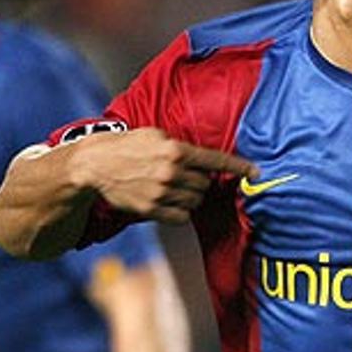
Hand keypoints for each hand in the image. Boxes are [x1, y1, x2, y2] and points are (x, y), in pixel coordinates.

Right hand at [72, 127, 256, 224]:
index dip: (239, 166)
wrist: (95, 164)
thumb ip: (180, 146)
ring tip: (174, 187)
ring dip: (191, 196)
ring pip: (195, 201)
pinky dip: (181, 211)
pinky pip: (181, 217)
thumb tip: (202, 159)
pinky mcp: (151, 209)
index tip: (255, 172)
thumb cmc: (126, 146)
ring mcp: (161, 192)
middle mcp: (171, 172)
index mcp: (174, 150)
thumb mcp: (154, 135)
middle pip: (206, 184)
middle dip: (201, 181)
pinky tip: (170, 201)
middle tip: (185, 176)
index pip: (215, 160)